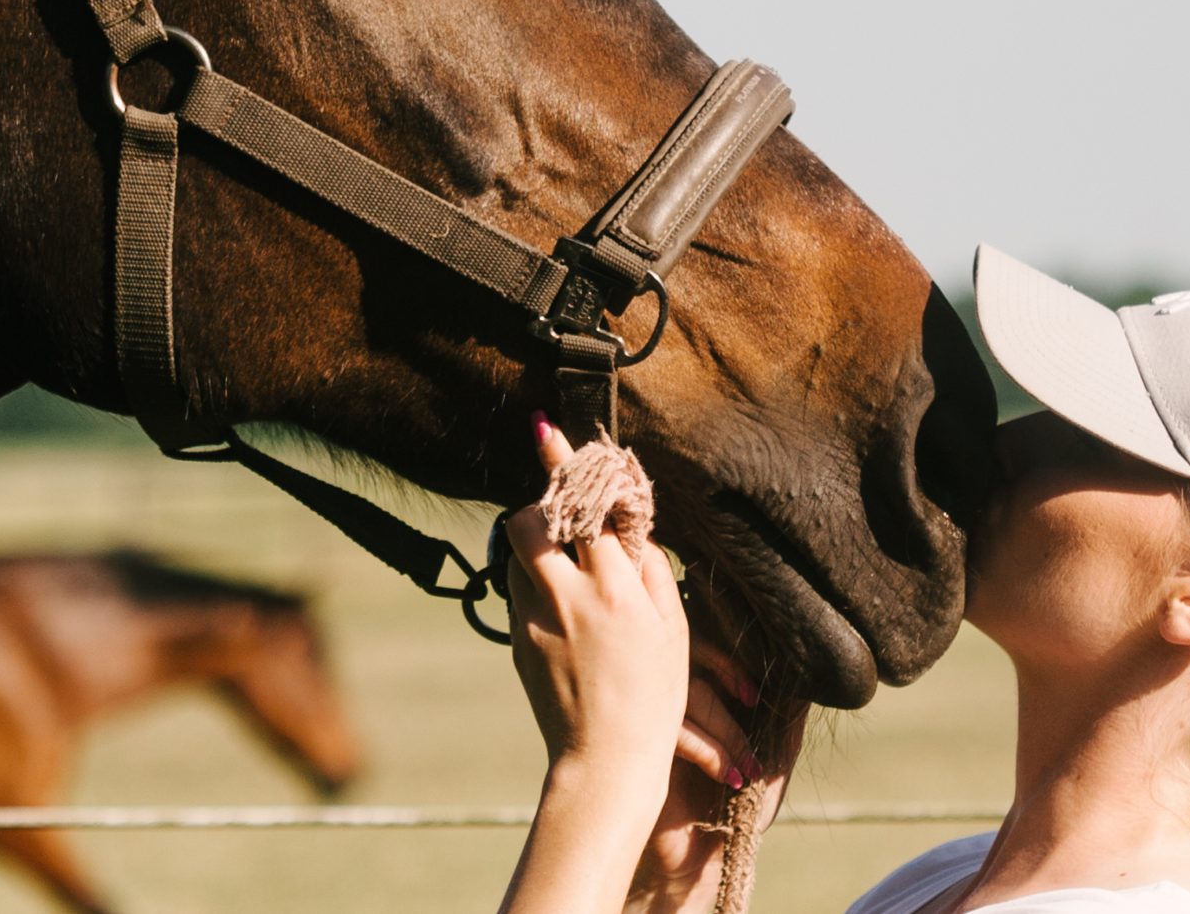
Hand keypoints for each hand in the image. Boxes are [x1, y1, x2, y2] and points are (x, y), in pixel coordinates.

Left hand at [504, 418, 691, 802]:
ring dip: (535, 546)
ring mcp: (535, 619)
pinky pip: (519, 594)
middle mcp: (568, 596)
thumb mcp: (672, 631)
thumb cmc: (653, 697)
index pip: (586, 507)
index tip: (545, 428)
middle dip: (538, 505)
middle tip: (558, 508)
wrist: (606, 760)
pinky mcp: (516, 642)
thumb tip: (631, 533)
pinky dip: (536, 586)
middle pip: (530, 522)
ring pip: (517, 555)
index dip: (566, 464)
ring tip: (565, 566)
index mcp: (615, 587)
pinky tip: (564, 612)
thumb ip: (650, 573)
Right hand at [627, 654, 807, 913]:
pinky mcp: (644, 753)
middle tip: (753, 706)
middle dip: (726, 682)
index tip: (755, 694)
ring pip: (683, 696)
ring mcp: (655, 726)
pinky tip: (729, 778)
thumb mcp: (775, 758)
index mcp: (700, 694)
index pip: (703, 647)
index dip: (728, 659)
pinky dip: (708, 752)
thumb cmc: (741, 806)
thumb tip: (808, 669)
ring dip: (725, 730)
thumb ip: (788, 716)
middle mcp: (673, 703)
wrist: (707, 857)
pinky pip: (672, 733)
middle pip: (691, 663)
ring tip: (749, 768)